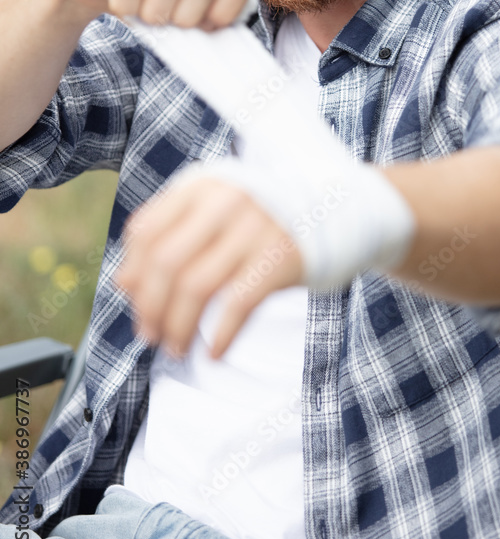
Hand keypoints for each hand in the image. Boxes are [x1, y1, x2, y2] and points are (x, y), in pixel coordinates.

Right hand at [34, 0, 255, 28]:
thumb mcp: (187, 5)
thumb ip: (211, 14)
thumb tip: (221, 38)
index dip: (225, 11)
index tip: (204, 25)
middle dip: (187, 15)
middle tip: (168, 21)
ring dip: (155, 13)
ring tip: (145, 13)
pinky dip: (127, 5)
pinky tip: (121, 3)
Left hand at [115, 174, 303, 358]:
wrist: (335, 211)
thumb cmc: (262, 218)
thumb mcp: (214, 210)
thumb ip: (169, 234)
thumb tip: (124, 283)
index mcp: (202, 185)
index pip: (146, 231)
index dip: (133, 272)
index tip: (135, 301)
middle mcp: (225, 201)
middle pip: (166, 262)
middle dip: (149, 307)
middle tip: (150, 334)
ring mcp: (255, 228)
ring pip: (196, 287)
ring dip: (178, 326)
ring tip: (176, 347)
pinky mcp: (281, 257)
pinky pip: (238, 304)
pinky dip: (221, 335)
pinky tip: (213, 352)